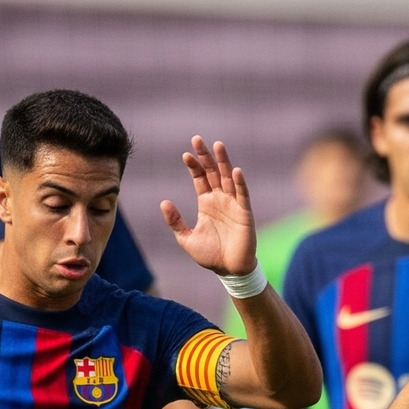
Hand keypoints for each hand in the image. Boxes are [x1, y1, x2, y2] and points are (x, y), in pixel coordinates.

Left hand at [160, 137, 257, 276]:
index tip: (185, 154)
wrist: (229, 269)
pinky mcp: (244, 213)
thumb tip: (163, 202)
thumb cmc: (210, 255)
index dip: (193, 166)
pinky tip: (235, 171)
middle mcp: (220, 199)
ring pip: (228, 178)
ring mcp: (233, 204)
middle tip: (197, 139)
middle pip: (213, 172)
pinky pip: (242, 195)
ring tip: (218, 145)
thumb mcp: (186, 239)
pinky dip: (239, 183)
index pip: (199, 178)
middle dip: (206, 156)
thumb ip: (175, 221)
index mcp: (206, 203)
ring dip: (223, 162)